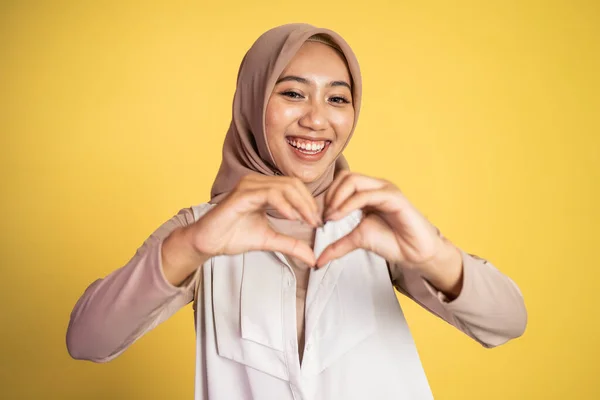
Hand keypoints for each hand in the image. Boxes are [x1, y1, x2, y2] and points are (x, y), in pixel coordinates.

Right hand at [187, 175, 320, 265]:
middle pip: (293, 184)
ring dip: (300, 203)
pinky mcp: (241, 195)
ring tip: (307, 220)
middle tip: (316, 222)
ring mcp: (248, 186)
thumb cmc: (232, 236)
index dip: (309, 202)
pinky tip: (292, 217)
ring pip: (284, 186)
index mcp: (264, 189)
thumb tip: (313, 257)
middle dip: (308, 203)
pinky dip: (284, 204)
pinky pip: (268, 193)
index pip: (295, 187)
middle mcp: (256, 182)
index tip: (318, 222)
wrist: (207, 242)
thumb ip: (291, 245)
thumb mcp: (269, 240)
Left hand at [317, 171, 447, 269]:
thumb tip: (318, 260)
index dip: (327, 196)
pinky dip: (349, 204)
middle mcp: (376, 186)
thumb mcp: (357, 240)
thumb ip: (337, 245)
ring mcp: (386, 189)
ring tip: (331, 217)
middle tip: (325, 217)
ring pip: (353, 180)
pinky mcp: (394, 197)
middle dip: (330, 195)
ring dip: (337, 198)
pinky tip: (340, 217)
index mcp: (368, 192)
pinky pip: (367, 194)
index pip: (341, 181)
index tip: (321, 218)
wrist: (416, 253)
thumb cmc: (392, 242)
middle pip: (345, 176)